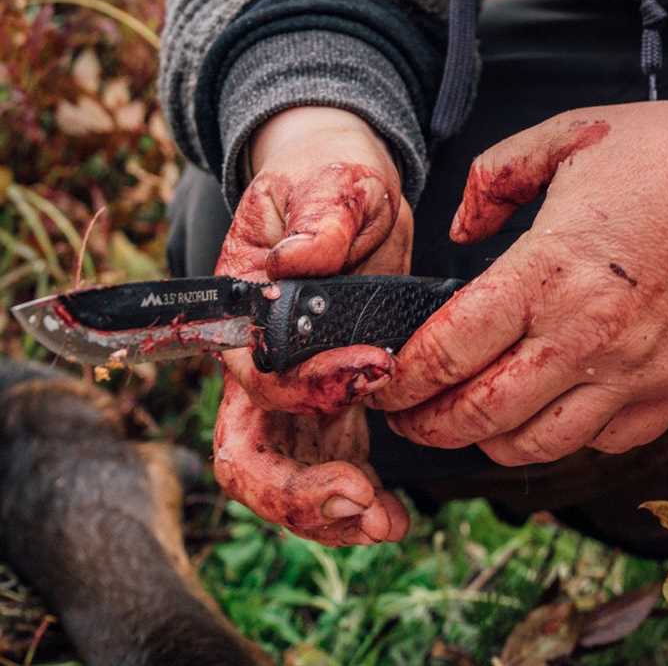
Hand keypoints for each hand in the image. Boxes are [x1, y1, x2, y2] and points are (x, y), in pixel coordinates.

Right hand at [210, 106, 411, 545]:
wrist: (348, 188)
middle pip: (247, 454)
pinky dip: (355, 500)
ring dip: (328, 512)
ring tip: (387, 522)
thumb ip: (321, 215)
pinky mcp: (331, 401)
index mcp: (239, 311)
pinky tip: (396, 516)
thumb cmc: (329, 177)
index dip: (305, 387)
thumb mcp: (331, 181)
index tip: (375, 370)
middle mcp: (254, 363)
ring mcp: (291, 392)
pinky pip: (328, 466)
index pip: (252, 374)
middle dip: (295, 492)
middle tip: (359, 501)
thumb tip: (304, 259)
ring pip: (285, 475)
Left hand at [372, 67, 667, 466]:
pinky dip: (558, 438)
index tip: (379, 380)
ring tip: (464, 420)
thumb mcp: (566, 135)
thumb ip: (496, 177)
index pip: (452, 349)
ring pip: (535, 447)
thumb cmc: (666, 151)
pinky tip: (541, 410)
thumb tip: (458, 231)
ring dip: (486, 442)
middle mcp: (588, 334)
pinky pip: (598, 443)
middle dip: (427, 425)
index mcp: (551, 269)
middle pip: (480, 416)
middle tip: (403, 417)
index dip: (401, 377)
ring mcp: (634, 372)